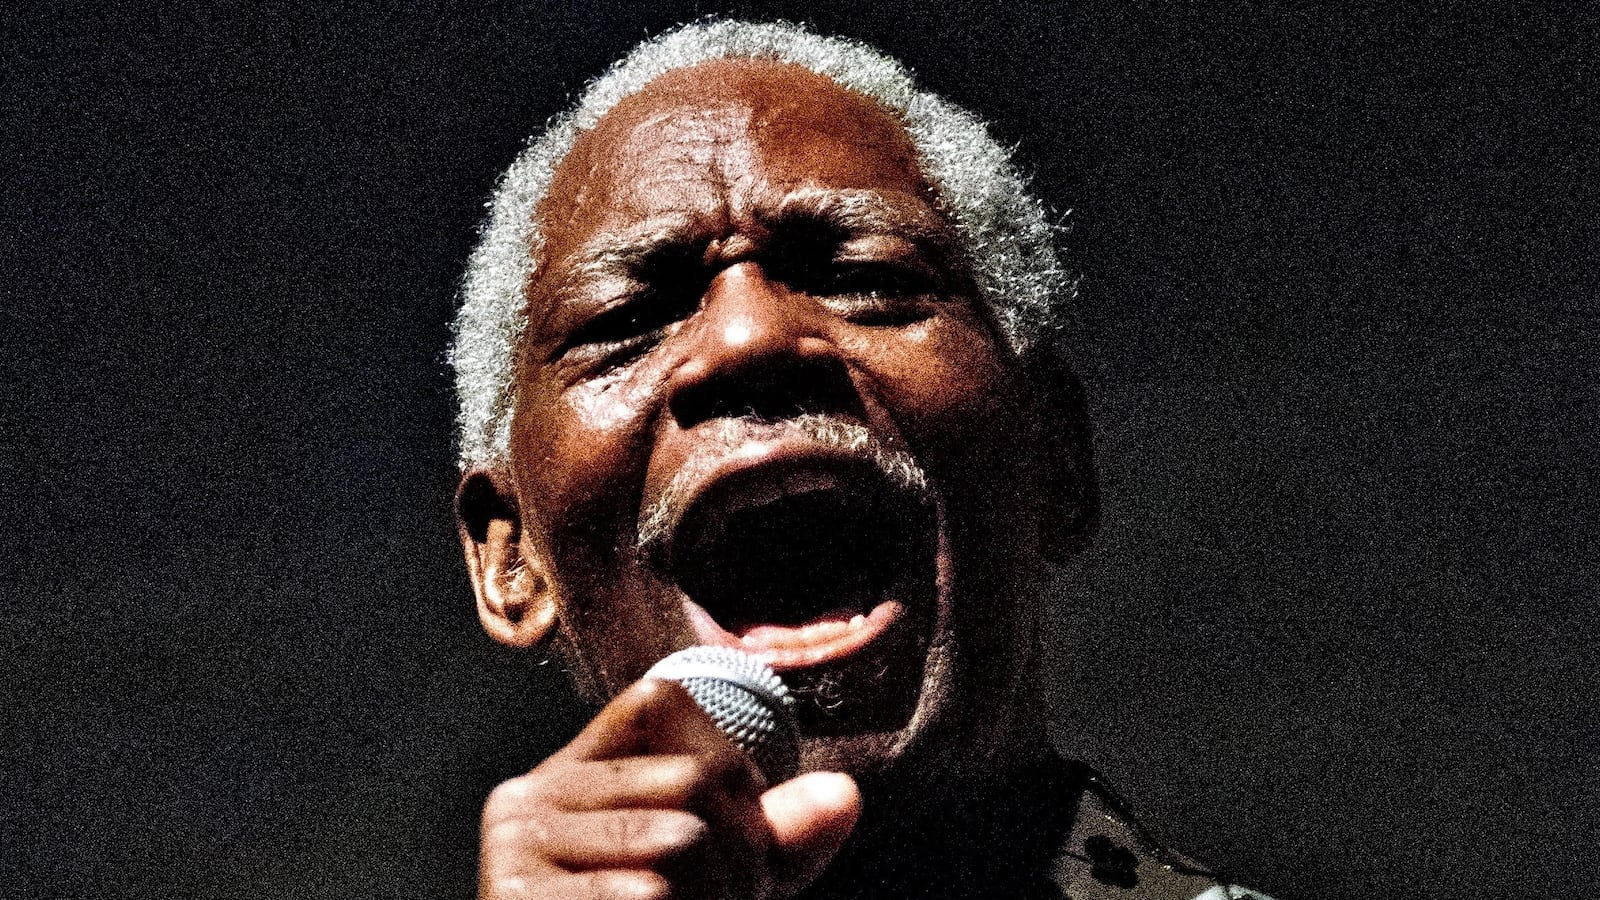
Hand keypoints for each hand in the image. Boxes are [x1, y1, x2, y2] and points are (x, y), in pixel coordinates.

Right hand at [480, 677, 860, 898]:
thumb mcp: (714, 882)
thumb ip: (771, 838)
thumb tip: (844, 795)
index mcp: (567, 776)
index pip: (660, 701)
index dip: (728, 761)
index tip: (738, 834)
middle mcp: (529, 797)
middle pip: (689, 776)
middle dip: (744, 849)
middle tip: (735, 898)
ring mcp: (517, 847)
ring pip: (676, 838)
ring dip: (718, 895)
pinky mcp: (516, 895)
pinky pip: (643, 895)